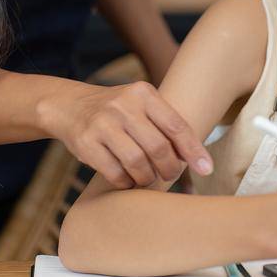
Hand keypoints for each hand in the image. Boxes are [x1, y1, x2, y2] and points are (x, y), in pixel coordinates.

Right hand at [40, 80, 211, 189]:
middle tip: (170, 175)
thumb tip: (197, 159)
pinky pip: (114, 173)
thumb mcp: (141, 105)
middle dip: (169, 168)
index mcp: (144, 93)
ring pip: (137, 162)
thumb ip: (166, 125)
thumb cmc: (118, 112)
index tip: (206, 170)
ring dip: (147, 177)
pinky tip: (128, 179)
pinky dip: (126, 182)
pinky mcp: (86, 143)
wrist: (70, 106)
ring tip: (148, 178)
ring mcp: (102, 123)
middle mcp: (123, 105)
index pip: (176, 125)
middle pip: (158, 147)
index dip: (193, 151)